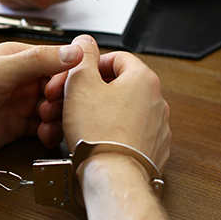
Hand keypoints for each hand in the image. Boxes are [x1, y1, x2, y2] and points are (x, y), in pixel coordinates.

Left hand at [0, 42, 82, 160]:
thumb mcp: (0, 71)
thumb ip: (37, 60)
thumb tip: (74, 51)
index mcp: (18, 58)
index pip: (57, 62)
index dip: (65, 77)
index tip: (60, 91)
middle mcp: (21, 79)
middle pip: (59, 88)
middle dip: (62, 101)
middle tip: (50, 110)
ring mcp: (19, 104)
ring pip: (54, 109)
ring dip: (57, 119)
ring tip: (45, 125)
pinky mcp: (16, 127)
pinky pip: (44, 128)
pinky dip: (49, 133)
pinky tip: (44, 137)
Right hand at [41, 35, 169, 171]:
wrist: (112, 177)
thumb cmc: (99, 133)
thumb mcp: (81, 83)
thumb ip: (82, 57)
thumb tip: (85, 41)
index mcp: (143, 80)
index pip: (116, 59)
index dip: (90, 66)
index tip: (75, 76)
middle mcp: (156, 102)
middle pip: (114, 87)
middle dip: (83, 93)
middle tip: (64, 101)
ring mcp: (155, 128)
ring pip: (116, 112)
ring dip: (90, 114)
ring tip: (69, 123)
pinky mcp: (149, 150)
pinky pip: (123, 134)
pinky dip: (104, 134)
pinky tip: (86, 139)